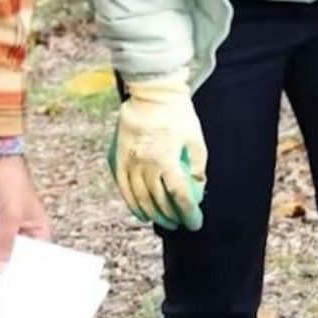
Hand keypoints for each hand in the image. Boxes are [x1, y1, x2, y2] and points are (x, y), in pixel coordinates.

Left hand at [0, 153, 49, 272]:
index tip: (16, 290)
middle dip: (2, 267)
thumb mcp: (11, 215)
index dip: (26, 272)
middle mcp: (21, 232)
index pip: (35, 258)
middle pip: (12, 256)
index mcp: (38, 231)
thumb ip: (4, 242)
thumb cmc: (11, 182)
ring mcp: (1, 228)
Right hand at [109, 74, 206, 230]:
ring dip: (153, 214)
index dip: (188, 213)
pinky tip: (141, 212)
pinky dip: (132, 203)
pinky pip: (123, 186)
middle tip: (181, 224)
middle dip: (172, 217)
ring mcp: (129, 161)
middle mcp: (145, 163)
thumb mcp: (196, 140)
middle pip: (159, 200)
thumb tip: (199, 188)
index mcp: (167, 159)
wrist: (151, 94)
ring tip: (164, 222)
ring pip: (139, 197)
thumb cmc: (178, 115)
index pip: (179, 196)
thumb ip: (197, 166)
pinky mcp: (118, 157)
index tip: (196, 223)